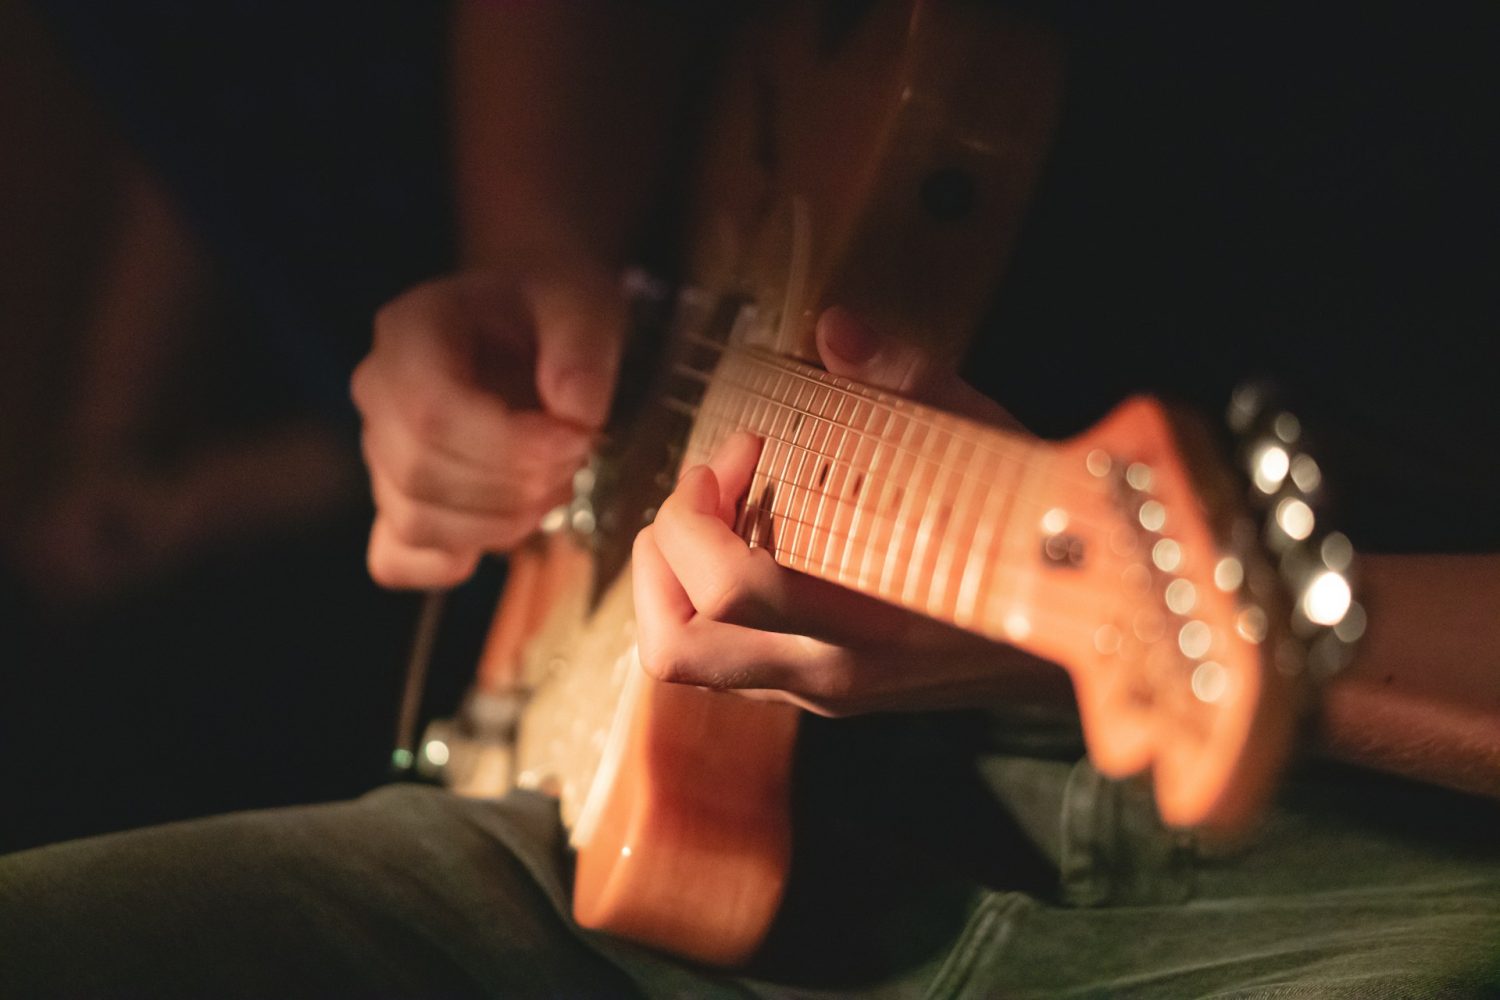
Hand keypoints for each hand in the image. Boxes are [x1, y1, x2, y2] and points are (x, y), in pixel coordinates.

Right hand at [351, 268, 624, 587]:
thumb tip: (574, 414)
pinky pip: (397, 560)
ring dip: (500, 524)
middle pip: (422, 472)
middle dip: (514, 486)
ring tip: (553, 484)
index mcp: (409, 331)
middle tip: (575, 460)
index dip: (510, 445)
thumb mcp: (582, 303)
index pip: (432, 412)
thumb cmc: (549, 314)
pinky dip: (453, 561)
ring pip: (415, 521)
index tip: (577, 440)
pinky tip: (507, 525)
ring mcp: (379, 452)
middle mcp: (377, 392)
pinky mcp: (395, 500)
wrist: (531, 326)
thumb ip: (582, 348)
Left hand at [631, 309, 1070, 716]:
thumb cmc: (1040, 536)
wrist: (1096, 633)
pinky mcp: (823, 695)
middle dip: (660, 557)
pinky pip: (725, 659)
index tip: (743, 450)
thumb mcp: (987, 450)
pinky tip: (755, 541)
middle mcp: (831, 676)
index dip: (701, 511)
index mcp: (866, 624)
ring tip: (716, 515)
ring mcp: (822, 695)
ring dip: (674, 580)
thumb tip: (836, 327)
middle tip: (704, 492)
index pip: (727, 590)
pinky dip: (706, 599)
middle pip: (675, 648)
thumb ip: (909, 383)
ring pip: (687, 661)